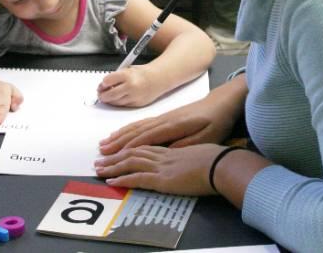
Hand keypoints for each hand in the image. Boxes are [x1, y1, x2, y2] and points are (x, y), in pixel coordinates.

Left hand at [95, 143, 224, 195]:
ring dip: (113, 165)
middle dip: (115, 153)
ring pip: (131, 161)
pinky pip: (137, 177)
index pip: (145, 141)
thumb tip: (175, 154)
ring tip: (99, 168)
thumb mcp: (200, 145)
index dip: (129, 142)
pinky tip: (112, 181)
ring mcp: (161, 164)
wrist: (223, 162)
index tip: (116, 145)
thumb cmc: (217, 156)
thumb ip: (185, 149)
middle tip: (100, 157)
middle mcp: (163, 151)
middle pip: (133, 149)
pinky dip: (123, 178)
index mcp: (172, 143)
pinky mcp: (162, 178)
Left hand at [97, 65, 159, 106]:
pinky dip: (118, 102)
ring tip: (108, 96)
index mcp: (127, 75)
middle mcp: (130, 87)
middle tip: (100, 94)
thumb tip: (104, 86)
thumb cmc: (142, 73)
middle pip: (109, 94)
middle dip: (102, 95)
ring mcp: (134, 96)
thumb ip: (116, 77)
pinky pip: (123, 105)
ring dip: (109, 100)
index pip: (107, 81)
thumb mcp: (128, 69)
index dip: (103, 84)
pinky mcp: (137, 104)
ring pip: (115, 102)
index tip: (102, 84)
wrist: (158, 79)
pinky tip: (117, 98)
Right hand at [98, 80, 244, 154]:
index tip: (113, 158)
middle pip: (136, 132)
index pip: (145, 139)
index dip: (128, 149)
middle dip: (117, 143)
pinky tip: (122, 133)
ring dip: (119, 135)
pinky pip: (142, 123)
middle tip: (101, 153)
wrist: (222, 102)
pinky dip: (128, 129)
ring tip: (104, 143)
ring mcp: (163, 117)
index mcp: (172, 126)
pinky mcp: (166, 117)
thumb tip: (164, 154)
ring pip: (136, 126)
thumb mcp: (206, 137)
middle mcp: (164, 120)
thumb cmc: (216, 121)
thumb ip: (185, 145)